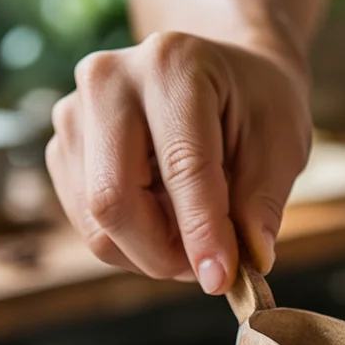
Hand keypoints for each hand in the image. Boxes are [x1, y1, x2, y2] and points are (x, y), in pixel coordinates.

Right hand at [45, 32, 311, 290]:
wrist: (220, 75)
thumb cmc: (255, 105)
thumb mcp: (282, 144)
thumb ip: (263, 204)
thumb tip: (250, 262)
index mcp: (172, 65)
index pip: (181, 167)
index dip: (202, 232)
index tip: (222, 279)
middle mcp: (108, 80)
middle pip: (113, 200)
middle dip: (164, 254)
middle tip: (211, 268)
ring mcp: (74, 113)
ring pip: (97, 224)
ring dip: (150, 253)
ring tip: (195, 237)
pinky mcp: (62, 147)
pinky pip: (89, 226)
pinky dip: (132, 244)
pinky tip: (166, 220)